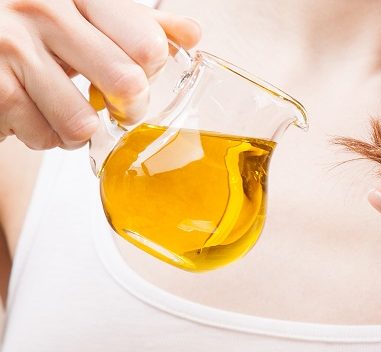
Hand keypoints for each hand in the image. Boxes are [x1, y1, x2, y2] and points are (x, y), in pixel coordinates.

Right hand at [0, 0, 200, 149]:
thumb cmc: (37, 31)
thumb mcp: (88, 16)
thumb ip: (137, 24)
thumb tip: (190, 33)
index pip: (147, 44)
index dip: (152, 71)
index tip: (140, 73)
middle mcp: (43, 8)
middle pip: (124, 82)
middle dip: (130, 109)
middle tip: (121, 109)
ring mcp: (12, 45)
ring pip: (82, 121)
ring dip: (82, 131)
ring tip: (71, 114)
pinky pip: (44, 135)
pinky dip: (47, 137)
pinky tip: (39, 116)